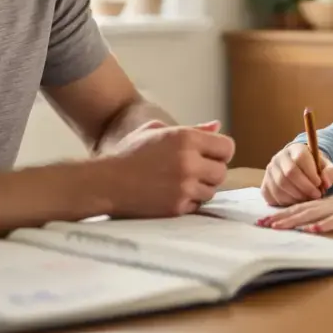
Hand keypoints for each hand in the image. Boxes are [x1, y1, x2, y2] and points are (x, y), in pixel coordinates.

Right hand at [103, 121, 233, 216]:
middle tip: (194, 172)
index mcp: (186, 138)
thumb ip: (192, 128)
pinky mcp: (178, 207)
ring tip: (180, 184)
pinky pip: (197, 205)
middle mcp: (189, 162)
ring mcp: (184, 186)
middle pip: (222, 172)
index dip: (220, 152)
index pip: (227, 147)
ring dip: (200, 189)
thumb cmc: (130, 153)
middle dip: (211, 172)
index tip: (209, 156)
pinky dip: (188, 202)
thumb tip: (217, 126)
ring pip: (211, 191)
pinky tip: (171, 195)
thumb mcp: (157, 131)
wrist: (106, 182)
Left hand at [259, 185, 332, 232]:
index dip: (280, 214)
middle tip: (261, 224)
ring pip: (313, 214)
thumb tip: (307, 226)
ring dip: (294, 221)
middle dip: (280, 218)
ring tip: (278, 227)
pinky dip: (324, 225)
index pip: (298, 208)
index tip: (263, 221)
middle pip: (300, 210)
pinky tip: (313, 230)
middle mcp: (328, 204)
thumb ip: (325, 216)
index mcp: (324, 204)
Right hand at [260, 143, 332, 206]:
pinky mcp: (264, 184)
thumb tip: (325, 182)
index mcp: (296, 149)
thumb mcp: (329, 168)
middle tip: (315, 196)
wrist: (301, 171)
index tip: (320, 185)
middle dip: (305, 188)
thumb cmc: (316, 170)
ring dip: (296, 197)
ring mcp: (269, 171)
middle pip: (289, 173)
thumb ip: (332, 172)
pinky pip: (272, 196)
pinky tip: (295, 202)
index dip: (311, 174)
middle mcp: (279, 157)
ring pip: (280, 186)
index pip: (300, 158)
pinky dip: (285, 203)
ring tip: (307, 200)